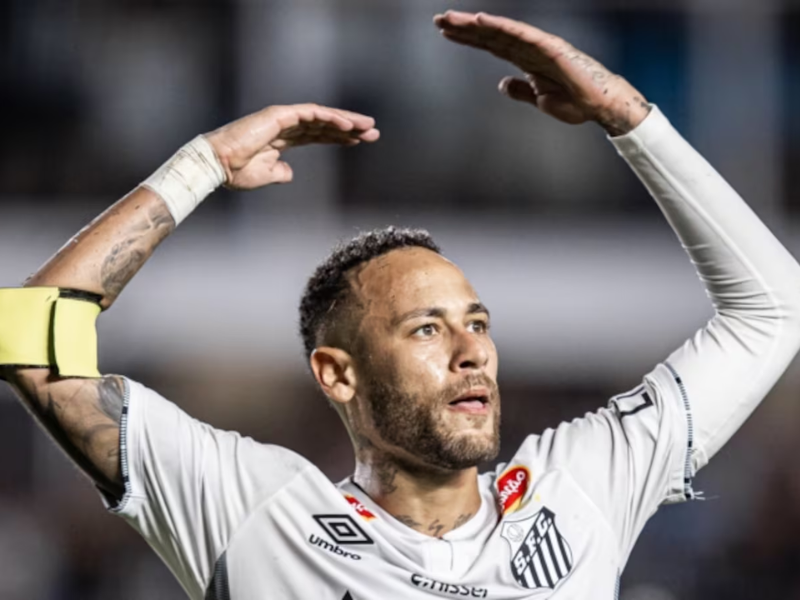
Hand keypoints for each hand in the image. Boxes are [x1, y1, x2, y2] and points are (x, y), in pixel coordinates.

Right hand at [205, 104, 379, 189]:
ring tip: (367, 127)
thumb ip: (280, 173)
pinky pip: (311, 113)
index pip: (317, 135)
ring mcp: (283, 118)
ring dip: (347, 121)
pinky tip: (348, 125)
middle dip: (350, 128)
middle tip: (373, 132)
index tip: (359, 140)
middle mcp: (286, 126)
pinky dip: (331, 118)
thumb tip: (290, 173)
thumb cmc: (236, 172)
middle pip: (325, 124)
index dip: (339, 137)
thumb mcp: (266, 175)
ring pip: (322, 116)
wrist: (218, 166)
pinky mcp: (280, 115)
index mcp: (283, 139)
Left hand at [434, 11, 649, 135]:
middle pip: (491, 34)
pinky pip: (522, 35)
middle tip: (438, 20)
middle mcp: (530, 48)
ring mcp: (540, 46)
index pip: (491, 45)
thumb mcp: (539, 100)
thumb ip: (520, 90)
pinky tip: (482, 21)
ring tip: (451, 19)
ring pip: (501, 31)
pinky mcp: (551, 48)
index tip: (445, 32)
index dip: (468, 37)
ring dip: (475, 24)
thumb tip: (502, 84)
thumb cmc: (575, 101)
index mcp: (525, 59)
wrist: (601, 105)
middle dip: (464, 27)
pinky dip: (502, 27)